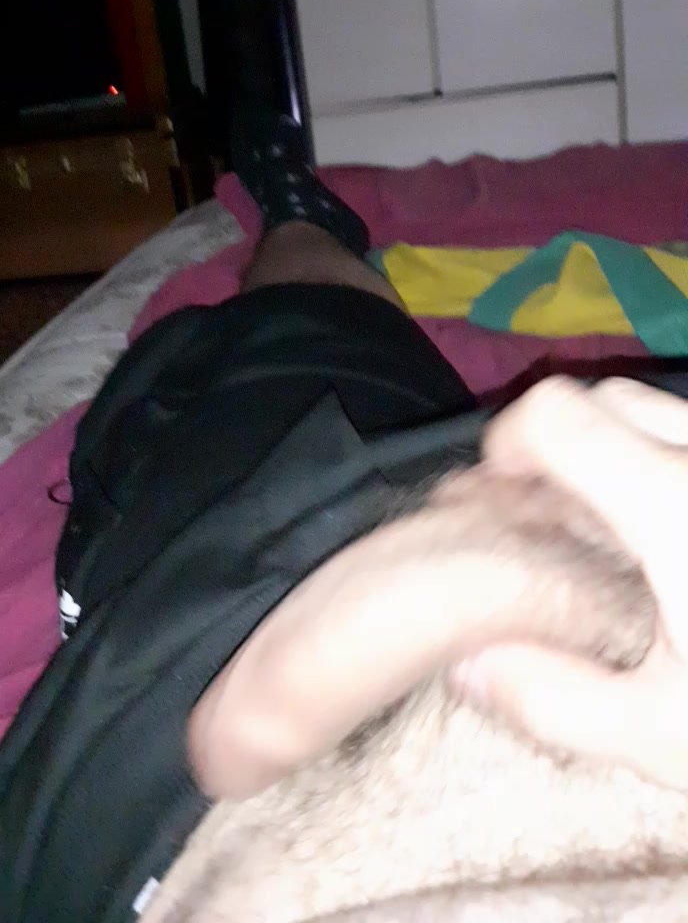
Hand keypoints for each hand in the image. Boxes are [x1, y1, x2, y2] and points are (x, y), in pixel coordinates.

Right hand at [458, 376, 687, 788]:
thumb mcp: (667, 736)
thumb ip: (554, 699)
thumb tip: (468, 666)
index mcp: (670, 506)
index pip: (558, 416)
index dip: (507, 443)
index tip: (499, 497)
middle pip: (608, 398)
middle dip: (559, 440)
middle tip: (550, 515)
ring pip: (664, 413)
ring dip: (618, 448)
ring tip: (615, 527)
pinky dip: (666, 464)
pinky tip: (672, 539)